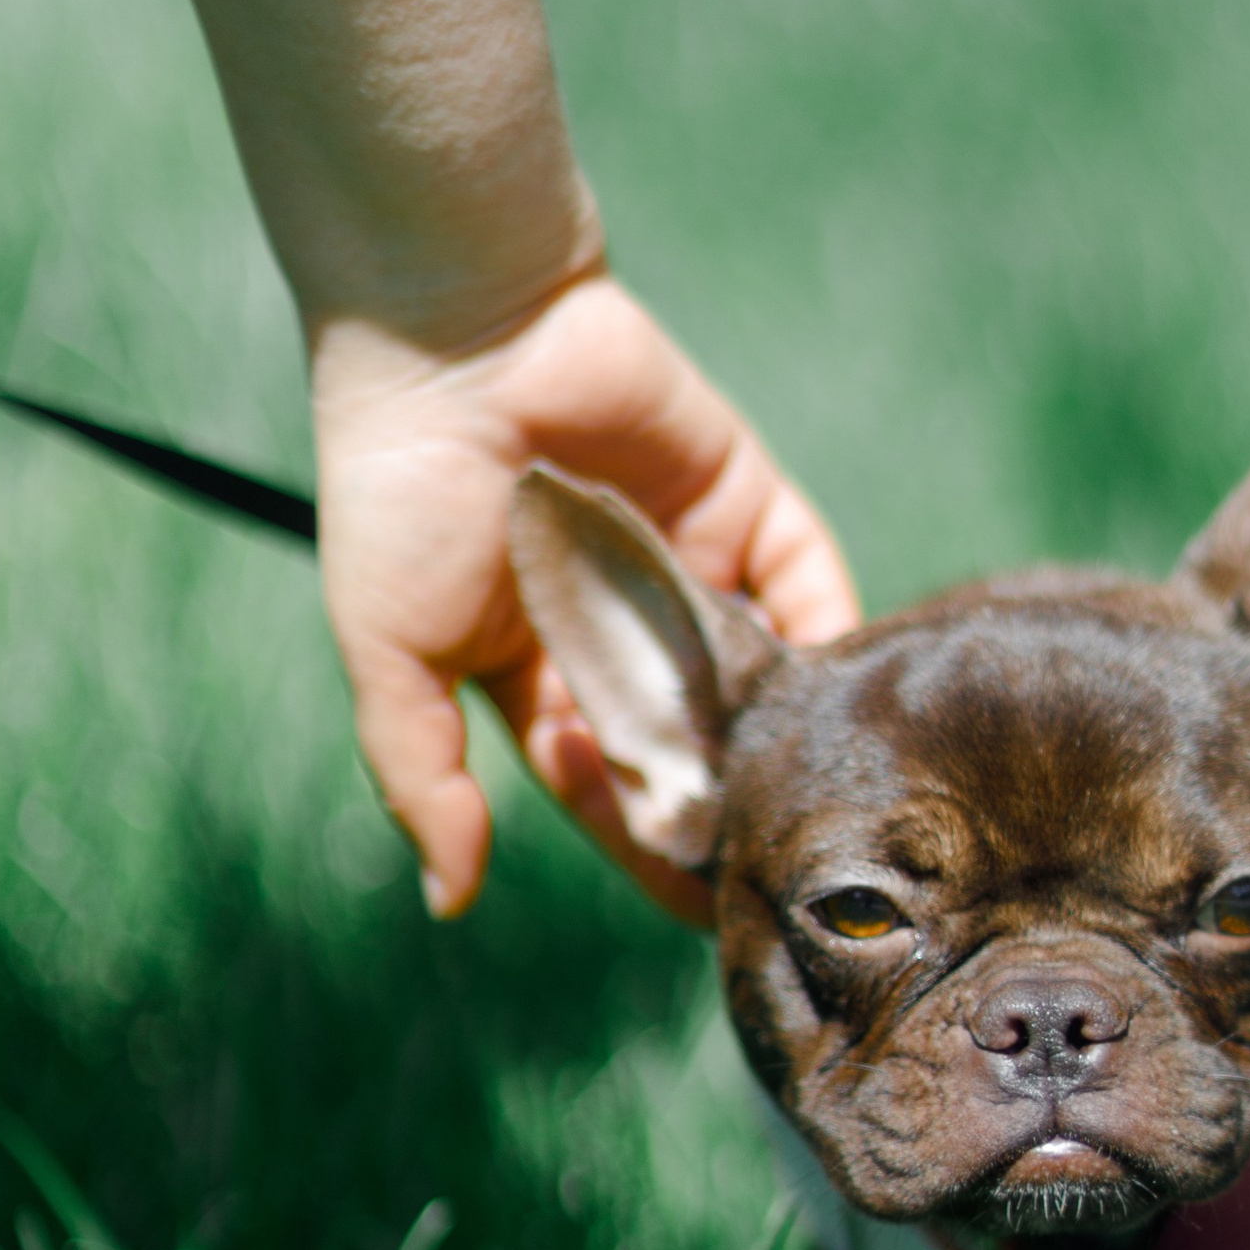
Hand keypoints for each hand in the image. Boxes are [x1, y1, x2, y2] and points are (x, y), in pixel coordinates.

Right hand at [310, 266, 858, 922]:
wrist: (459, 334)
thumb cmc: (399, 494)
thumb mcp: (392, 652)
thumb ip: (422, 777)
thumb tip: (449, 903)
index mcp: (536, 672)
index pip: (612, 784)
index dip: (655, 844)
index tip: (709, 916)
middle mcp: (623, 628)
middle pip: (700, 742)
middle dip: (738, 805)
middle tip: (789, 879)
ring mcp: (691, 566)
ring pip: (764, 672)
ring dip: (795, 733)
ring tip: (833, 804)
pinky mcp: (749, 502)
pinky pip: (812, 581)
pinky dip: (837, 637)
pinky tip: (857, 703)